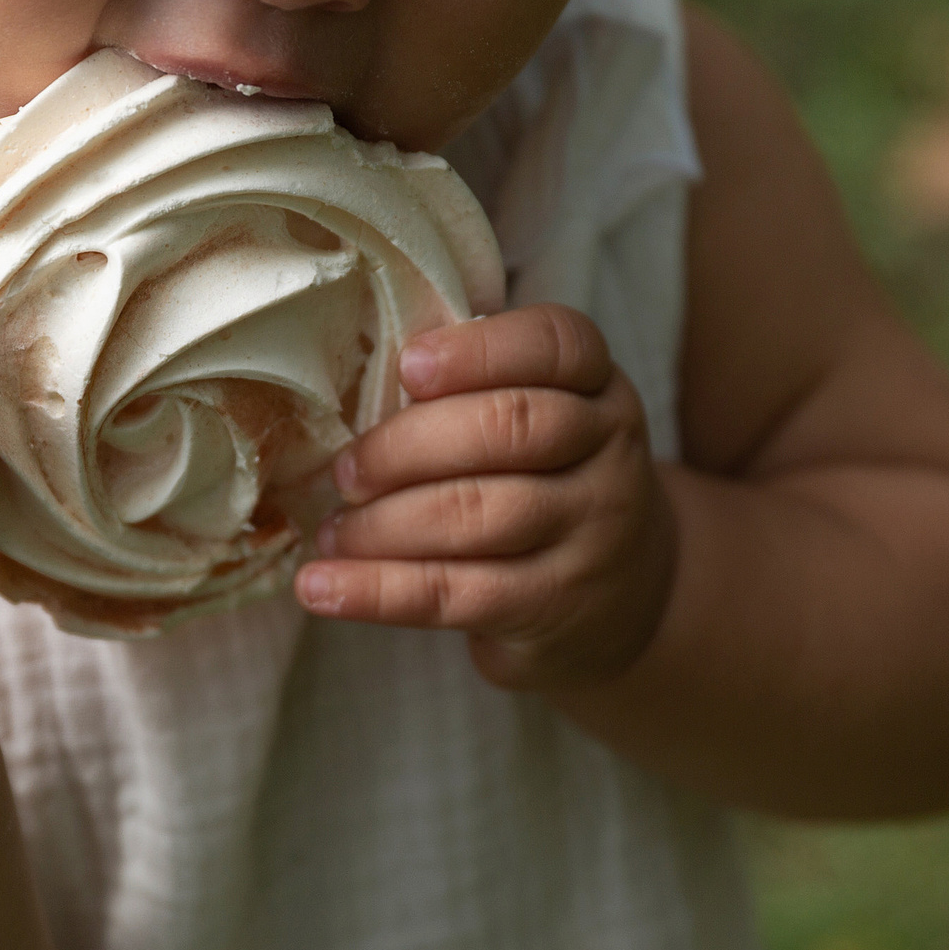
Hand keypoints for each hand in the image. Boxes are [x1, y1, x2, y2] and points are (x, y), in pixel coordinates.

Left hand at [295, 304, 676, 692]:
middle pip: (509, 427)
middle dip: (406, 446)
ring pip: (478, 514)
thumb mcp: (543, 420)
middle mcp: (608, 450)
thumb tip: (352, 389)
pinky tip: (321, 587)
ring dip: (382, 524)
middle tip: (344, 471)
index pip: (556, 345)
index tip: (407, 367)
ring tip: (331, 531)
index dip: (477, 352)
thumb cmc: (548, 482)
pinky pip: (456, 593)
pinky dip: (377, 590)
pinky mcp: (556, 604)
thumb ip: (475, 391)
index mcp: (597, 385)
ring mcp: (592, 530)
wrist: (627, 596)